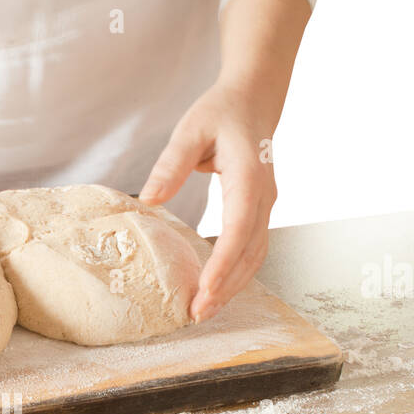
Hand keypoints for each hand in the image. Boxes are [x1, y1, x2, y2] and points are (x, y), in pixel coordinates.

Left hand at [139, 80, 278, 322]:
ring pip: (254, 257)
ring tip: (204, 311)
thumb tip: (149, 198)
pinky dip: (235, 274)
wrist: (253, 100)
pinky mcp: (257, 213)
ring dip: (232, 287)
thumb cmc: (220, 112)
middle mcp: (263, 197)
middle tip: (197, 313)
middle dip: (226, 287)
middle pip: (250, 252)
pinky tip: (214, 291)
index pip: (238, 227)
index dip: (224, 261)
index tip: (206, 287)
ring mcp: (264, 207)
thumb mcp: (190, 130)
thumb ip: (171, 163)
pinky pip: (250, 250)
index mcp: (249, 176)